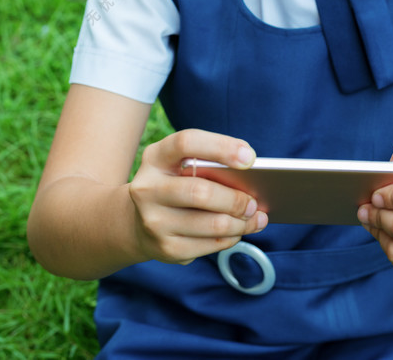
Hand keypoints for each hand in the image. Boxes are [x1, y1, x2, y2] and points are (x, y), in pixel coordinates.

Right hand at [128, 129, 267, 264]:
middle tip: (254, 203)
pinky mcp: (165, 248)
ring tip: (255, 218)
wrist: (137, 221)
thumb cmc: (176, 185)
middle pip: (201, 191)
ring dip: (241, 223)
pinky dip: (231, 238)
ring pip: (212, 223)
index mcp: (156, 157)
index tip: (250, 158)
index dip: (221, 148)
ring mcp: (153, 221)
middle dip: (236, 199)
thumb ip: (212, 165)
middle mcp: (147, 188)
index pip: (187, 143)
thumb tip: (253, 179)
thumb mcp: (183, 166)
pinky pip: (210, 245)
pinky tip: (238, 231)